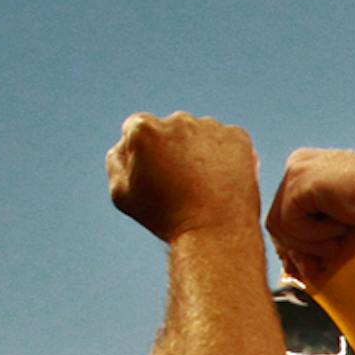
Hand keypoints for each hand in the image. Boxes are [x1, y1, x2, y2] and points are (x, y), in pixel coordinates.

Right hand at [108, 112, 259, 242]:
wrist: (214, 233)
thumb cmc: (164, 218)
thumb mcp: (123, 195)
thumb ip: (116, 162)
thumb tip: (125, 145)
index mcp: (143, 129)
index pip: (136, 129)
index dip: (142, 153)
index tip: (154, 176)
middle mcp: (177, 120)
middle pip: (170, 129)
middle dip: (172, 149)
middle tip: (180, 185)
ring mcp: (210, 127)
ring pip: (200, 134)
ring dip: (199, 152)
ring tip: (203, 187)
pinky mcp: (238, 138)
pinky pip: (227, 142)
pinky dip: (225, 157)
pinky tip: (221, 182)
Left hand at [266, 148, 354, 282]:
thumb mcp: (338, 231)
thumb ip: (312, 243)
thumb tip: (291, 270)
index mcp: (305, 173)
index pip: (282, 216)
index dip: (293, 247)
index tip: (306, 269)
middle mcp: (297, 166)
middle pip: (275, 222)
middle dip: (296, 251)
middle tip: (316, 268)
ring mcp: (296, 171)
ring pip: (280, 226)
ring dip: (310, 243)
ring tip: (339, 237)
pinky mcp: (300, 181)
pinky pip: (290, 223)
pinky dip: (314, 236)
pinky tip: (339, 226)